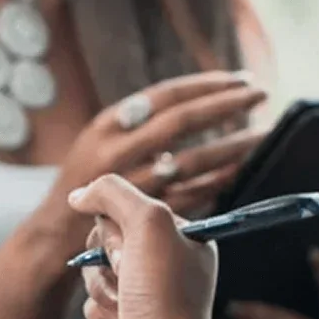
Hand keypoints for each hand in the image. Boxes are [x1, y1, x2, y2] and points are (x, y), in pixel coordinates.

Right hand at [46, 71, 266, 237]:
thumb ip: (138, 126)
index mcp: (106, 127)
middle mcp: (118, 154)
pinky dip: (217, 183)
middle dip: (224, 106)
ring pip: (191, 161)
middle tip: (260, 93)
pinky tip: (239, 170)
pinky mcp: (144, 222)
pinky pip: (190, 197)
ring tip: (262, 134)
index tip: (239, 78)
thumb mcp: (101, 142)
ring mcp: (132, 188)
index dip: (204, 85)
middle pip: (180, 122)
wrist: (56, 240)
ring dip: (231, 146)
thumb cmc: (84, 184)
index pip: (164, 96)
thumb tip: (191, 107)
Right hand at [69, 174, 218, 318]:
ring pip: (94, 272)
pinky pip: (92, 304)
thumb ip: (112, 192)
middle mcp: (165, 264)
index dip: (116, 225)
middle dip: (107, 257)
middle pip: (105, 239)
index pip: (128, 209)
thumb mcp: (147, 220)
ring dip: (103, 287)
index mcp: (181, 236)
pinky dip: (102, 312)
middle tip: (129, 273)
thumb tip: (79, 196)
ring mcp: (144, 294)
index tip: (129, 242)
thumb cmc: (164, 292)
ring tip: (127, 306)